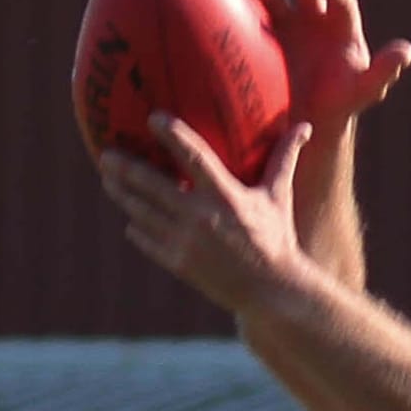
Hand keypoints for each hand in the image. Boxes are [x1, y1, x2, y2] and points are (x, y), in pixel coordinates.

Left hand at [99, 114, 308, 314]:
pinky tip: (131, 222)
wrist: (272, 293)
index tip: (152, 117)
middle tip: (106, 153)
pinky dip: (138, 230)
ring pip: (143, 212)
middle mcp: (202, 217)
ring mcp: (187, 242)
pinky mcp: (180, 264)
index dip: (171, 135)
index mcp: (226, 196)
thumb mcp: (279, 198)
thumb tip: (305, 126)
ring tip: (109, 180)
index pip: (193, 156)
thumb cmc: (277, 240)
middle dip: (125, 168)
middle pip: (152, 185)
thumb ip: (285, 159)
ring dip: (123, 195)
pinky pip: (149, 241)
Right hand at [257, 0, 410, 135]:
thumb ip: (382, 72)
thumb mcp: (362, 91)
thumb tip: (406, 51)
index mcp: (340, 24)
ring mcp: (286, 22)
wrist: (306, 116)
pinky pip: (251, 16)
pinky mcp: (262, 33)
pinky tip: (234, 3)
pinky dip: (243, 8)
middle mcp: (313, 15)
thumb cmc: (340, 101)